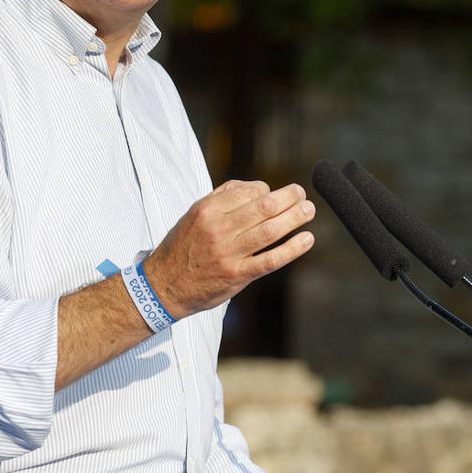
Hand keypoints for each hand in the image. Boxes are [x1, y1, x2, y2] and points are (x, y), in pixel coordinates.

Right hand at [144, 180, 315, 318]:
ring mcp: (229, 253)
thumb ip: (222, 197)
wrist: (163, 285)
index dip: (267, 190)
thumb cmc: (183, 246)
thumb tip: (256, 187)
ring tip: (308, 210)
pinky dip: (292, 249)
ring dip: (295, 217)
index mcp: (208, 210)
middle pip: (264, 207)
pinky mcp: (237, 275)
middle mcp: (219, 229)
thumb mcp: (194, 214)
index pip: (249, 192)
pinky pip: (271, 260)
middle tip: (302, 194)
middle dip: (289, 197)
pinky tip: (307, 239)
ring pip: (270, 230)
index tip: (274, 194)